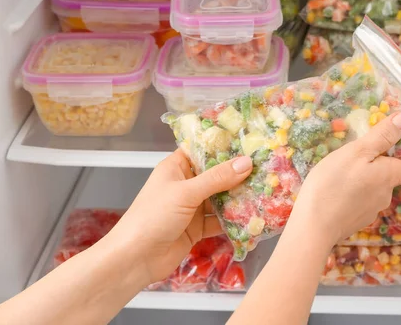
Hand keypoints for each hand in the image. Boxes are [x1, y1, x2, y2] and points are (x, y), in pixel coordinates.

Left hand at [105, 149, 252, 285]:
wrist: (135, 259)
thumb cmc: (152, 218)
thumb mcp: (186, 193)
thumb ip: (217, 179)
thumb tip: (246, 163)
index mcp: (176, 168)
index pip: (202, 150)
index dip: (224, 146)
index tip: (249, 142)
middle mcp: (185, 184)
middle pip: (216, 175)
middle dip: (238, 173)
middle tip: (265, 167)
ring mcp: (192, 207)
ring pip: (221, 198)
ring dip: (238, 197)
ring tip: (264, 190)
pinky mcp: (197, 228)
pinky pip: (220, 220)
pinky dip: (233, 219)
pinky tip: (252, 216)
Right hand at [290, 112, 400, 246]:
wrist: (313, 226)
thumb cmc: (333, 184)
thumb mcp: (356, 152)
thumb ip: (382, 136)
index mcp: (390, 176)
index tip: (398, 146)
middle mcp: (386, 196)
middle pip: (392, 177)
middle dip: (379, 164)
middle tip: (357, 153)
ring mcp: (371, 211)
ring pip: (374, 189)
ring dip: (363, 179)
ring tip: (340, 172)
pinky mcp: (355, 221)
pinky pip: (359, 202)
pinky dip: (351, 194)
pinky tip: (333, 190)